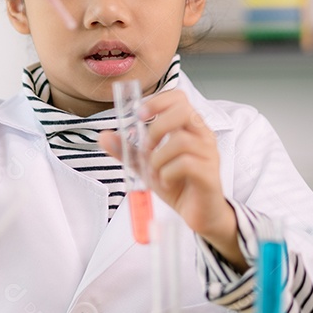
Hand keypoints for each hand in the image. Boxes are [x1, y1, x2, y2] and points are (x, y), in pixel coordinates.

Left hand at [100, 90, 244, 267]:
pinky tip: (166, 181)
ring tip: (155, 171)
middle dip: (157, 128)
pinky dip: (168, 173)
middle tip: (147, 147)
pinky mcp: (209, 174)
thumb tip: (103, 136)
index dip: (157, 101)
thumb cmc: (178, 184)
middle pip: (183, 111)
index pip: (179, 98)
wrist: (198, 214)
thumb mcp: (147, 165)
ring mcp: (208, 154)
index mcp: (189, 127)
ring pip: (181, 141)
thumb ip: (128, 150)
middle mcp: (202, 135)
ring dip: (158, 158)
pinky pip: (186, 164)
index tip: (139, 114)